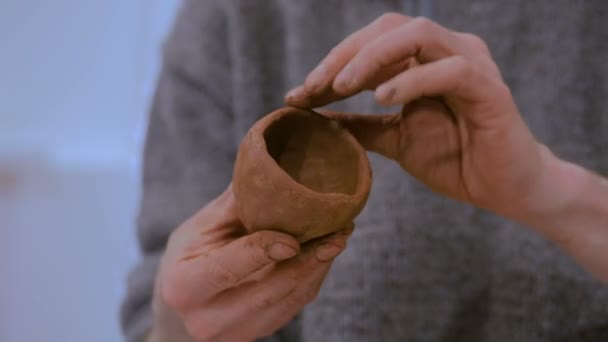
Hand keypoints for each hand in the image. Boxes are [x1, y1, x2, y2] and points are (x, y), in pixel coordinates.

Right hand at [150, 185, 351, 341]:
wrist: (184, 304)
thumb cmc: (191, 255)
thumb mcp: (201, 226)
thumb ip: (237, 204)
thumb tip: (274, 163)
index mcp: (184, 287)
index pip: (227, 268)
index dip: (261, 252)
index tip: (293, 238)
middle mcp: (208, 319)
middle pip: (269, 289)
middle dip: (308, 258)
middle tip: (338, 228)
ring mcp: (236, 333)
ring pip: (289, 298)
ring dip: (319, 266)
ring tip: (340, 235)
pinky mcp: (259, 334)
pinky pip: (296, 304)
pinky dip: (314, 276)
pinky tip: (326, 252)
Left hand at [285, 13, 561, 220]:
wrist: (505, 190)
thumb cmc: (455, 159)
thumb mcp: (394, 140)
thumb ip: (360, 124)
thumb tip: (315, 116)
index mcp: (424, 60)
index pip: (371, 43)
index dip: (332, 63)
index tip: (300, 94)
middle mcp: (447, 51)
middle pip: (388, 28)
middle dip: (344, 54)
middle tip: (313, 86)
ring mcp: (471, 64)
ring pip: (418, 35)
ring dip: (372, 58)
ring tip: (341, 87)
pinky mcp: (490, 89)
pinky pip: (451, 69)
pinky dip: (412, 80)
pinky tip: (383, 99)